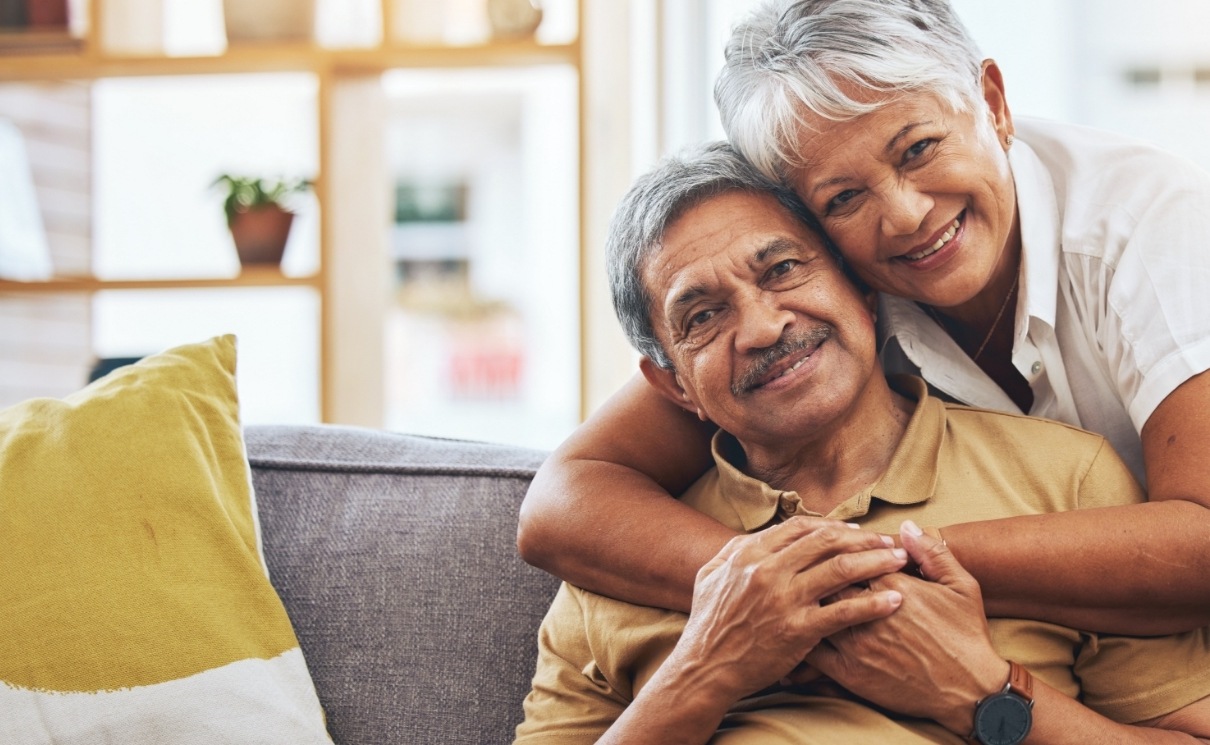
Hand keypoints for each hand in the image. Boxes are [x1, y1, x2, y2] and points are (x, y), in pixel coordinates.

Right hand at [667, 516, 907, 707]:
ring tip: (899, 561)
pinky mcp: (798, 630)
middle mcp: (769, 571)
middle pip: (827, 542)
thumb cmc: (708, 623)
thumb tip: (762, 534)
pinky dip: (873, 605)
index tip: (857, 530)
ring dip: (876, 561)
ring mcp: (784, 600)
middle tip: (889, 541)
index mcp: (750, 554)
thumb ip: (735, 549)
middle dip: (864, 538)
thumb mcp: (710, 575)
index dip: (834, 526)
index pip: (801, 527)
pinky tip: (894, 601)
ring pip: (841, 570)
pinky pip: (844, 612)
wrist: (705, 668)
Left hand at [806, 521, 1008, 734]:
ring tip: (795, 593)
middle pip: (825, 579)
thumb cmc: (966, 635)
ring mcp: (856, 644)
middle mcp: (869, 612)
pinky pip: (811, 651)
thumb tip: (905, 526)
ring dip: (803, 601)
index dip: (839, 550)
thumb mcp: (962, 586)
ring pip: (814, 611)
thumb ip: (933, 553)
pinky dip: (799, 637)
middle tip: (806, 567)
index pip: (850, 555)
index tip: (834, 549)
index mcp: (893, 585)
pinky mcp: (849, 673)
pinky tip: (793, 629)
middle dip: (815, 571)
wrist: (970, 692)